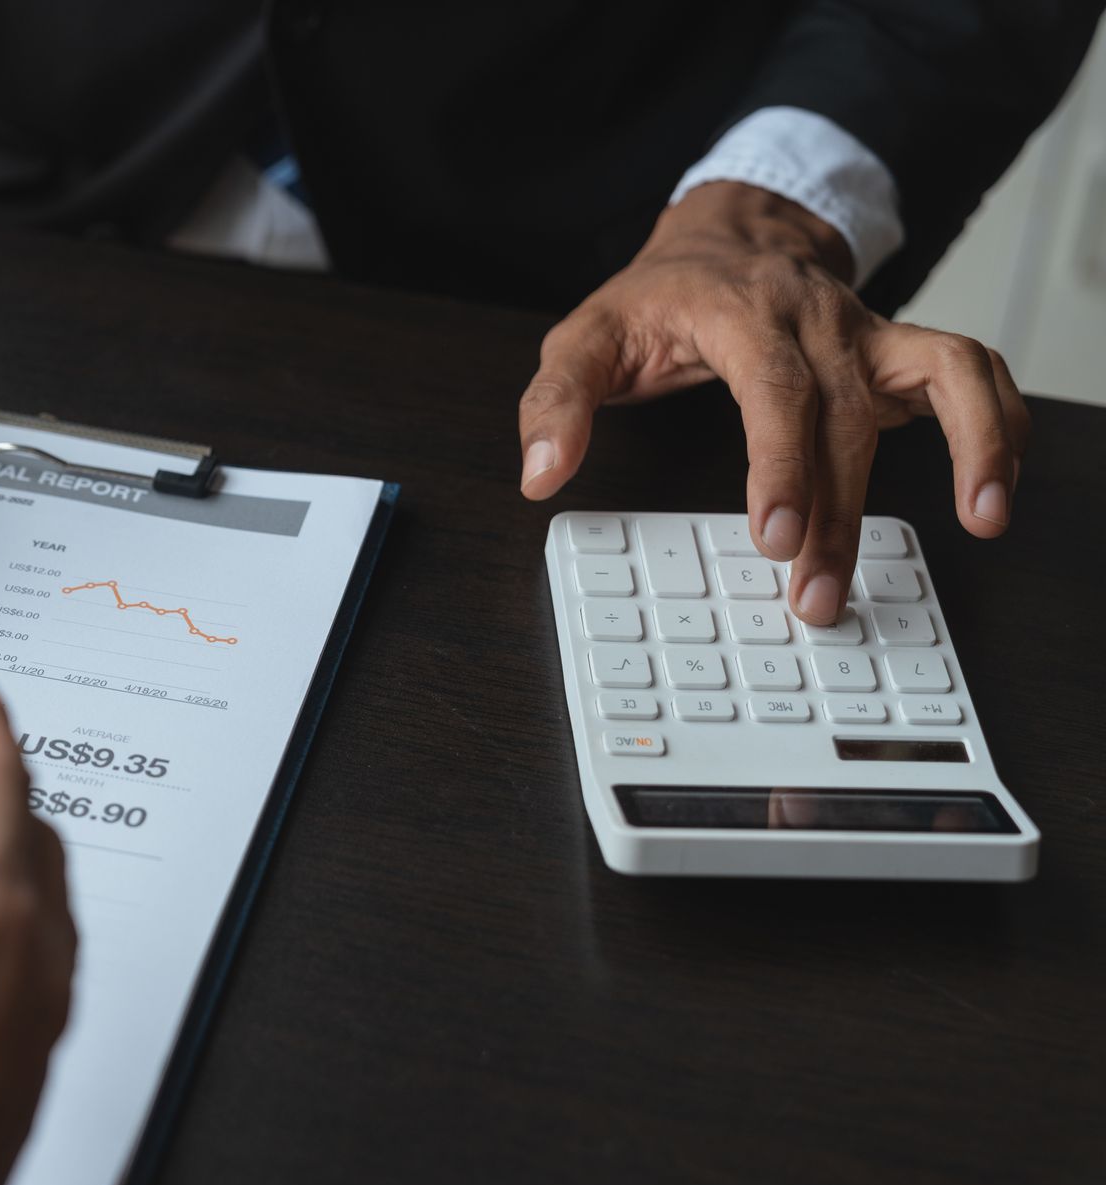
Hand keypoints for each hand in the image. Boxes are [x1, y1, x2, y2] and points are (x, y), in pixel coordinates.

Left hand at [517, 181, 1028, 623]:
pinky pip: (975, 373)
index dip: (781, 467)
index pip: (774, 392)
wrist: (730, 231)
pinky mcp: (902, 351)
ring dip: (970, 446)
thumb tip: (540, 470)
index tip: (776, 537)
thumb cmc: (659, 295)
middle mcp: (820, 319)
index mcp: (742, 314)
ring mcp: (870, 332)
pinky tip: (995, 489)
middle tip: (818, 596)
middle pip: (845, 417)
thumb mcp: (586, 336)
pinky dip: (1001, 423)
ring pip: (941, 378)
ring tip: (981, 520)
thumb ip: (557, 403)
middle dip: (839, 514)